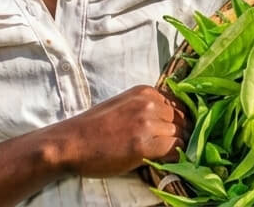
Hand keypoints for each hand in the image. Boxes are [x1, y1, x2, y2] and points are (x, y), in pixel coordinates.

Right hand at [51, 85, 190, 177]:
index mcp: (145, 92)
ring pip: (181, 134)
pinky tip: (167, 161)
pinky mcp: (143, 144)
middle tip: (177, 148)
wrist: (71, 143)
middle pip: (183, 119)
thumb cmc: (95, 128)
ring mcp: (146, 123)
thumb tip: (173, 122)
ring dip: (178, 146)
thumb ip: (148, 108)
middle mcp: (148, 103)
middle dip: (183, 133)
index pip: (179, 104)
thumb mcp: (125, 106)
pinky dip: (175, 156)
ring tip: (169, 155)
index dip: (182, 121)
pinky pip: (174, 149)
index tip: (179, 133)